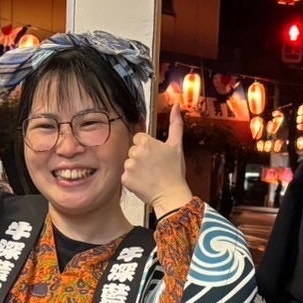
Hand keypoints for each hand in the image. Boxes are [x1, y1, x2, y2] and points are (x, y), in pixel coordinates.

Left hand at [122, 103, 193, 217]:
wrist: (171, 195)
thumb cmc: (175, 172)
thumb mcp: (177, 146)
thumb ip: (175, 124)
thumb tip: (176, 106)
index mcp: (146, 142)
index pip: (138, 139)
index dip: (147, 147)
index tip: (154, 156)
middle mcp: (135, 152)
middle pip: (132, 151)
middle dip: (140, 158)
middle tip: (153, 167)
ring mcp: (128, 166)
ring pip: (128, 163)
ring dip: (136, 169)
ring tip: (149, 175)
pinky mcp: (125, 179)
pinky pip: (125, 176)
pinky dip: (132, 180)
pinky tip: (143, 182)